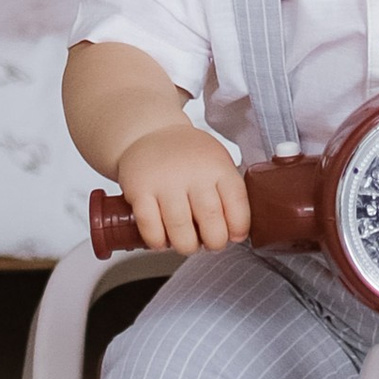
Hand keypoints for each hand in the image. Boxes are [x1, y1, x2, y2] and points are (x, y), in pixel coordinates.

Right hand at [110, 121, 252, 254]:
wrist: (149, 133)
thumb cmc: (187, 156)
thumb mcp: (216, 162)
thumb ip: (229, 192)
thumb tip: (237, 232)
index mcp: (217, 166)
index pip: (237, 202)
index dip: (239, 227)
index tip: (235, 236)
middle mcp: (193, 172)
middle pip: (210, 219)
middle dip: (214, 242)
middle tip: (210, 243)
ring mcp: (165, 181)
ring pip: (180, 228)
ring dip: (186, 246)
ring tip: (187, 243)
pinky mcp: (139, 190)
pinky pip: (150, 228)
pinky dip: (158, 242)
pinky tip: (162, 240)